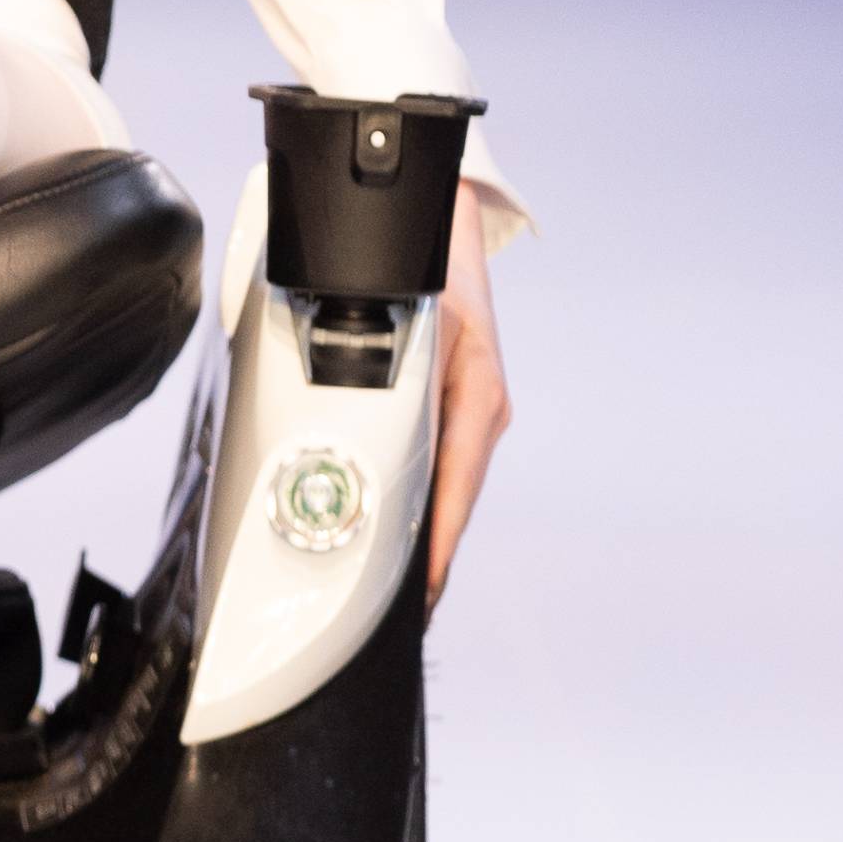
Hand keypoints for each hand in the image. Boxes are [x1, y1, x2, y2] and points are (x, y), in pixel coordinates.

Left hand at [425, 179, 510, 608]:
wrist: (448, 231)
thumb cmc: (428, 270)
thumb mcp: (413, 316)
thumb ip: (389, 364)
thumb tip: (359, 416)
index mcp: (478, 396)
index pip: (455, 488)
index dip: (435, 546)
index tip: (419, 593)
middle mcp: (483, 410)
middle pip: (453, 500)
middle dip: (427, 556)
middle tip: (401, 611)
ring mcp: (476, 411)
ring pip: (448, 487)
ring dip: (425, 534)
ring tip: (402, 590)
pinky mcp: (461, 408)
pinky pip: (442, 466)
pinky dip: (426, 503)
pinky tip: (405, 533)